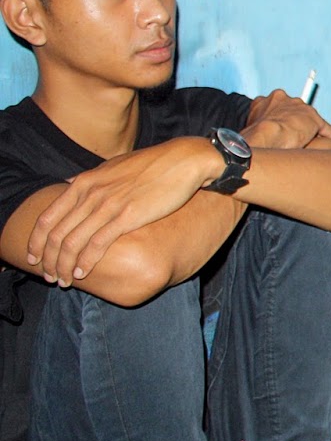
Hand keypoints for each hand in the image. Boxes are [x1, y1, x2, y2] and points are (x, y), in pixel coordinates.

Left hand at [27, 138, 216, 285]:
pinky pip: (97, 244)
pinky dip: (85, 262)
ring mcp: (108, 205)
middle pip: (56, 233)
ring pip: (72, 242)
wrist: (184, 160)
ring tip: (63, 280)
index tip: (37, 257)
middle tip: (48, 275)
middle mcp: (91, 194)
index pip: (48, 217)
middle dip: (48, 259)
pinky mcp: (128, 216)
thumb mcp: (114, 166)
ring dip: (64, 265)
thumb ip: (91, 178)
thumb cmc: (153, 164)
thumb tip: (71, 183)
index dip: (37, 241)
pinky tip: (82, 273)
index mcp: (85, 182)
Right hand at [245, 89, 330, 148]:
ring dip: (312, 130)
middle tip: (296, 138)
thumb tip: (256, 139)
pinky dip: (327, 136)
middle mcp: (285, 99)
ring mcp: (300, 107)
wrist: (265, 137)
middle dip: (296, 123)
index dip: (281, 119)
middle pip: (295, 111)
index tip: (282, 130)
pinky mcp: (314, 118)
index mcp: (268, 100)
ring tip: (314, 144)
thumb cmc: (254, 139)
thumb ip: (259, 127)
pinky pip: (324, 128)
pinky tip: (329, 145)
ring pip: (310, 119)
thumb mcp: (252, 128)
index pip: (279, 107)